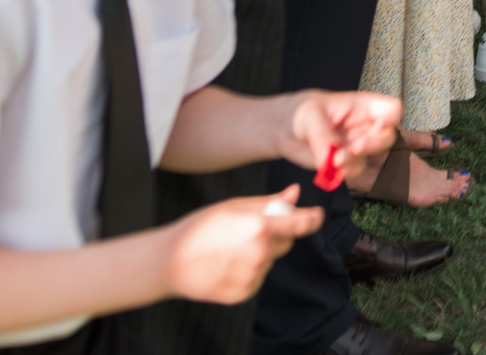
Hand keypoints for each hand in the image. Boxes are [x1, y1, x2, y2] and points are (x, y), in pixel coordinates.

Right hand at [159, 187, 320, 304]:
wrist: (169, 262)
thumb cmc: (201, 228)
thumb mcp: (234, 206)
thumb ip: (269, 202)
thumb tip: (296, 191)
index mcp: (260, 227)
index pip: (301, 224)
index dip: (312, 218)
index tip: (317, 215)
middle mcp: (260, 254)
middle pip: (286, 243)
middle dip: (277, 235)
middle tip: (250, 230)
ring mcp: (252, 276)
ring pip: (270, 260)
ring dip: (261, 253)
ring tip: (231, 248)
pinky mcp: (244, 293)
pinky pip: (257, 277)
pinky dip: (249, 270)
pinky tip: (227, 264)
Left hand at [278, 89, 402, 176]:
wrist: (286, 129)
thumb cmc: (302, 111)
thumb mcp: (310, 115)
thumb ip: (322, 135)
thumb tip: (331, 158)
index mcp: (362, 106)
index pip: (391, 109)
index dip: (391, 119)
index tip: (379, 127)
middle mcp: (364, 126)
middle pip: (386, 137)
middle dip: (372, 145)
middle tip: (352, 149)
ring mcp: (355, 145)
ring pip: (370, 158)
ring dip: (354, 162)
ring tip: (334, 161)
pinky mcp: (344, 161)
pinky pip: (353, 171)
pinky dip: (343, 173)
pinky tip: (330, 168)